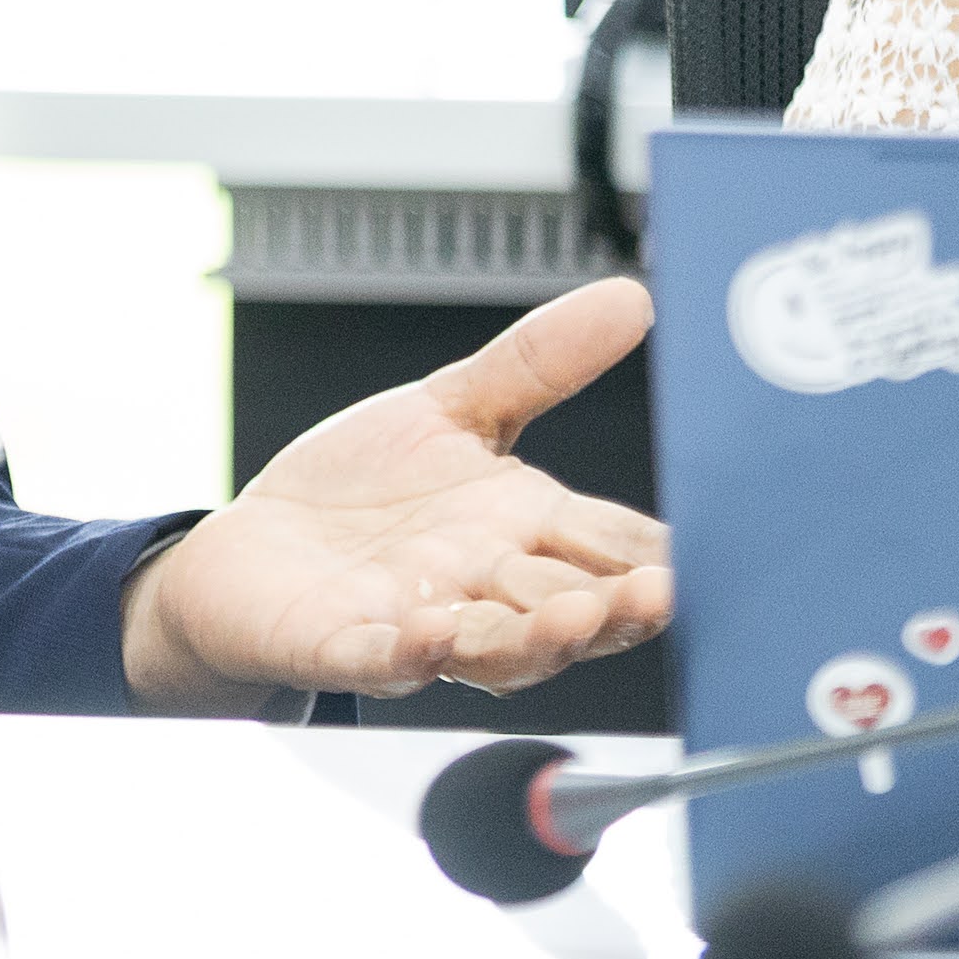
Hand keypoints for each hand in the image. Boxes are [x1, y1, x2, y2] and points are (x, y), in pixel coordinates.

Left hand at [119, 276, 675, 713]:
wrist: (249, 551)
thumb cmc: (355, 493)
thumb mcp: (450, 411)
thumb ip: (538, 364)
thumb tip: (629, 299)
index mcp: (521, 532)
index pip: (611, 548)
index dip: (658, 556)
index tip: (709, 552)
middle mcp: (483, 588)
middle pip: (571, 609)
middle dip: (618, 608)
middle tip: (661, 594)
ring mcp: (419, 624)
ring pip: (498, 650)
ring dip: (540, 640)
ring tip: (577, 618)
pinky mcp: (344, 644)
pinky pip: (385, 660)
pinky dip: (411, 654)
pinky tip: (432, 635)